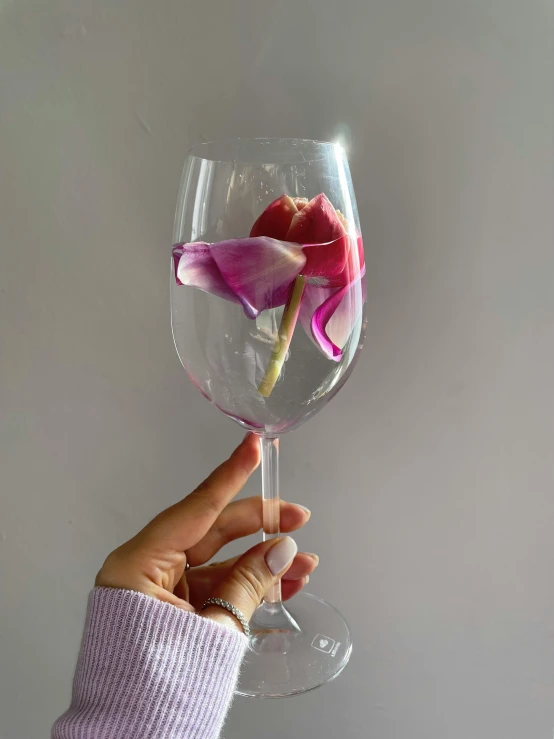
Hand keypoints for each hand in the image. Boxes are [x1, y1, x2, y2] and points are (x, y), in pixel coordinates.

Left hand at [95, 433, 317, 632]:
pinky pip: (218, 589)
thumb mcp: (212, 629)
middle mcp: (148, 571)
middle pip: (212, 533)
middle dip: (259, 527)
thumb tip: (284, 550)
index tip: (252, 446)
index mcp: (139, 564)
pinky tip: (285, 585)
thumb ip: (250, 584)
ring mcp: (163, 592)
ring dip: (263, 563)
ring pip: (221, 563)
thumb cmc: (156, 686)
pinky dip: (250, 587)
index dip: (229, 475)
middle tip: (298, 519)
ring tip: (304, 564)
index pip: (195, 508)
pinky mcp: (177, 611)